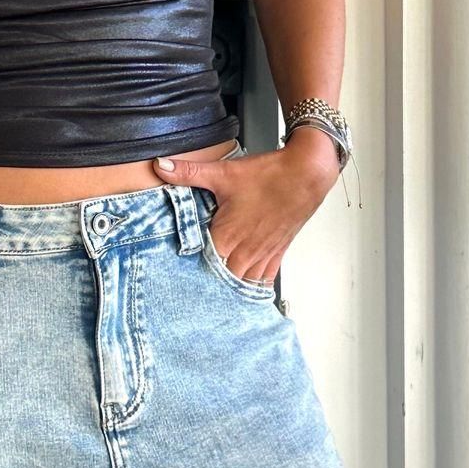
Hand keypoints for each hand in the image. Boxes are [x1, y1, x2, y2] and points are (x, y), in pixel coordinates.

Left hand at [150, 140, 336, 284]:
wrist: (307, 174)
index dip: (191, 276)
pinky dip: (255, 286)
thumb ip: (188, 173)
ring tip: (218, 301)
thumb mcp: (223, 172)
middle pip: (224, 280)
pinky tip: (248, 293)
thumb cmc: (269, 175)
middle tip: (194, 297)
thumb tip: (160, 166)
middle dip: (210, 287)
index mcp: (229, 235)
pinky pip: (265, 278)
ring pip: (244, 283)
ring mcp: (263, 252)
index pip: (205, 267)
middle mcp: (246, 249)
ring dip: (232, 290)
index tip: (178, 283)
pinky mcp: (277, 250)